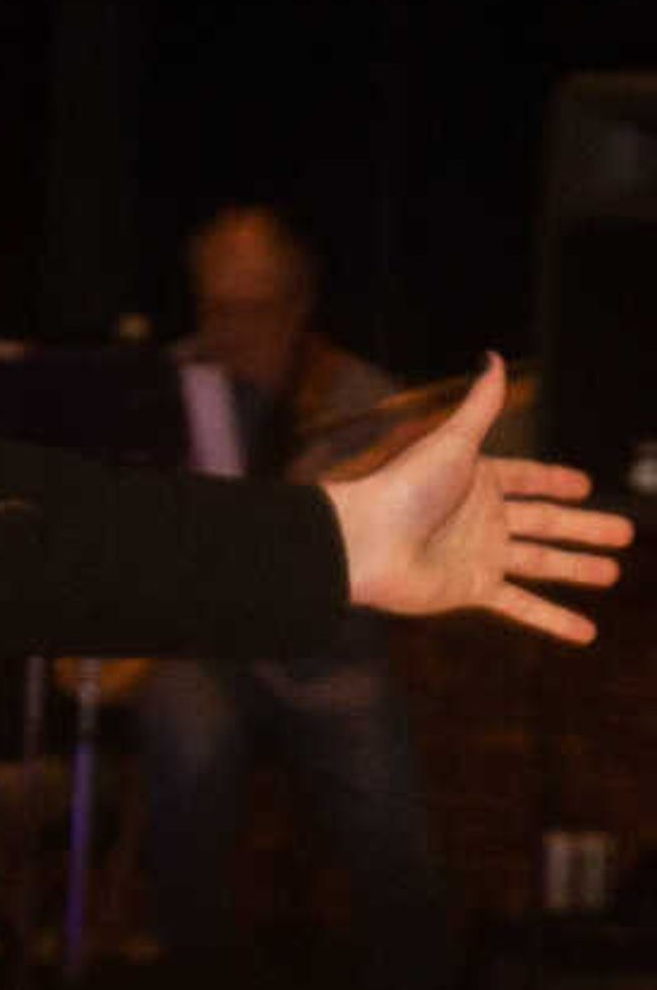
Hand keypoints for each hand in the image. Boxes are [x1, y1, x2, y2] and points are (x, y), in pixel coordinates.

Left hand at [325, 355, 630, 641]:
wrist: (363, 542)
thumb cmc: (403, 487)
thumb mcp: (453, 442)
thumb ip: (480, 405)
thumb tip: (493, 356)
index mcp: (478, 480)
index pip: (528, 479)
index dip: (555, 481)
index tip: (585, 485)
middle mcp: (482, 519)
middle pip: (546, 522)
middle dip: (585, 528)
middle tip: (625, 532)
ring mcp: (479, 556)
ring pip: (542, 563)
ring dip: (577, 568)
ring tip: (614, 572)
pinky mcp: (473, 589)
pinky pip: (523, 606)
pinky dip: (553, 620)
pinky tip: (585, 633)